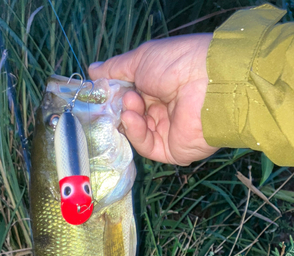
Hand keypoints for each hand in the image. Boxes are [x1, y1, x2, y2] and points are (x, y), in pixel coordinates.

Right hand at [89, 35, 218, 165]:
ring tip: (131, 104)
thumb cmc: (176, 64)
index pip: (130, 96)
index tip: (102, 91)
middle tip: (118, 97)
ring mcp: (167, 130)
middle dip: (121, 106)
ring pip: (136, 131)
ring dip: (129, 118)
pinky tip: (132, 118)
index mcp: (159, 86)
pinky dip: (136, 133)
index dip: (115, 95)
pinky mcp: (171, 150)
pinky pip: (146, 145)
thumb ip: (115, 69)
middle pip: (130, 116)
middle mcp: (163, 109)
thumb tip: (93, 71)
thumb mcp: (140, 60)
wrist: (208, 84)